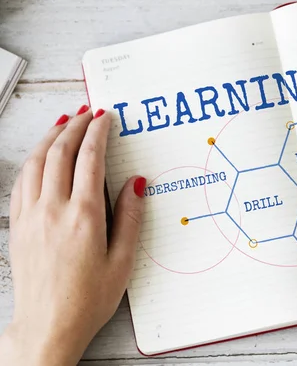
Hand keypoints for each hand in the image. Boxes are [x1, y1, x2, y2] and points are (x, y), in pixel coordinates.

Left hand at [0, 106, 145, 365]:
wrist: (47, 326)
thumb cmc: (87, 299)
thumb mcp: (123, 261)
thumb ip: (131, 217)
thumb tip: (136, 182)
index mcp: (84, 216)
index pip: (89, 159)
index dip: (98, 132)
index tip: (105, 117)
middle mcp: (53, 210)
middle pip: (60, 152)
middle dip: (74, 126)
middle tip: (86, 112)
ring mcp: (31, 216)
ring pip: (36, 162)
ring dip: (50, 137)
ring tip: (63, 123)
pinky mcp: (18, 226)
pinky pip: (21, 181)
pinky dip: (32, 160)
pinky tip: (39, 156)